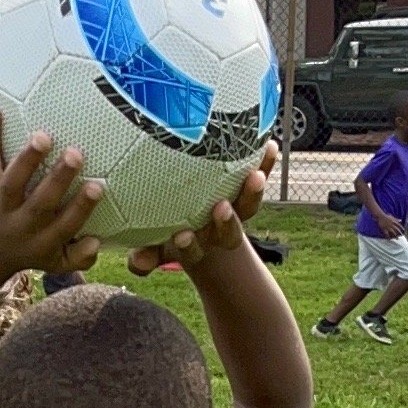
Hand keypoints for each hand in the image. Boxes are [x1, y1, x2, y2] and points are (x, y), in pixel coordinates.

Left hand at [0, 107, 101, 278]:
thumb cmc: (32, 250)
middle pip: (40, 203)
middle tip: (76, 154)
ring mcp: (0, 205)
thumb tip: (98, 241)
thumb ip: (81, 257)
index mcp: (43, 243)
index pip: (65, 226)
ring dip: (27, 159)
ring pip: (13, 184)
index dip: (81, 207)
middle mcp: (21, 225)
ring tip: (42, 136)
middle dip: (58, 179)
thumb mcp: (56, 263)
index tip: (98, 186)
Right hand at [127, 150, 277, 274]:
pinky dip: (266, 163)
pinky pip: (260, 176)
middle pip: (229, 234)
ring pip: (248, 207)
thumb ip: (144, 255)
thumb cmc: (165, 230)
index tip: (180, 235)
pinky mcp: (247, 189)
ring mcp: (235, 210)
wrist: (196, 220)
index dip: (188, 246)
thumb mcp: (153, 245)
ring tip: (254, 177)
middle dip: (226, 223)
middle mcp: (217, 231)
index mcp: (195, 246)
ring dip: (252, 193)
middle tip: (220, 207)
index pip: (193, 251)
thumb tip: (137, 261)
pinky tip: (270, 146)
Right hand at [378, 212, 404, 238]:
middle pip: (396, 229)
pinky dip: (388, 236)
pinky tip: (389, 239)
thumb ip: (396, 219)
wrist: (381, 216)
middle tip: (401, 236)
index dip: (402, 227)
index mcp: (394, 221)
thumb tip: (401, 220)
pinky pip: (386, 233)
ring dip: (395, 236)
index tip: (404, 230)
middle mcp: (391, 224)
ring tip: (397, 239)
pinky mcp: (384, 228)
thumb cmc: (386, 216)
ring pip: (392, 232)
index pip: (399, 225)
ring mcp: (388, 227)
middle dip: (399, 233)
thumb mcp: (392, 217)